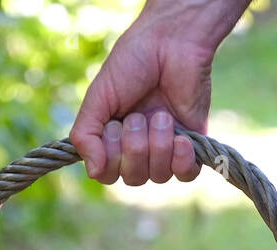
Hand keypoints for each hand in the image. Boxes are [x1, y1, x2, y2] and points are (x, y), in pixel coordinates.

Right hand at [71, 12, 221, 184]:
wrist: (171, 44)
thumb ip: (85, 135)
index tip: (113, 126)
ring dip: (158, 145)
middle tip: (138, 115)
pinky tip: (181, 140)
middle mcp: (138, 148)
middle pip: (133, 178)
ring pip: (159, 176)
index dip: (110, 158)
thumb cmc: (131, 64)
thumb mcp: (97, 98)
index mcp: (113, 139)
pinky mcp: (191, 145)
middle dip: (134, 148)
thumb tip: (93, 173)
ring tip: (162, 115)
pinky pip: (186, 175)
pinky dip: (182, 161)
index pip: (108, 174)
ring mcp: (165, 148)